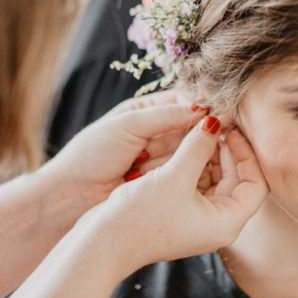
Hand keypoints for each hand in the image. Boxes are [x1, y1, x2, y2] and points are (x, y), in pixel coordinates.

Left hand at [41, 91, 204, 214]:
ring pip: (190, 150)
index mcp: (143, 112)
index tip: (219, 111)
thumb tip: (201, 108)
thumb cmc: (92, 154)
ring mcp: (158, 160)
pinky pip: (184, 172)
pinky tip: (207, 171)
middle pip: (189, 127)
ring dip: (201, 151)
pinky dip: (195, 171)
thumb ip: (165, 116)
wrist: (71, 195)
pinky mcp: (159, 183)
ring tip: (220, 152)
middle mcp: (153, 134)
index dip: (200, 106)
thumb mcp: (129, 126)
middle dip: (205, 129)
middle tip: (227, 132)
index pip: (181, 103)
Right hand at [88, 115, 267, 270]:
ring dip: (211, 155)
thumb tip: (215, 120)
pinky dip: (196, 165)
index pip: (256, 184)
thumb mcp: (174, 176)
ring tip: (199, 131)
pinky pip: (199, 185)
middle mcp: (217, 224)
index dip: (248, 154)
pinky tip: (184, 147)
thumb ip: (198, 146)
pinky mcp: (182, 214)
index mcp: (226, 223)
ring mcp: (199, 220)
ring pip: (218, 181)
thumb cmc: (140, 217)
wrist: (103, 244)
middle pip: (239, 181)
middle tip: (215, 124)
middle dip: (229, 151)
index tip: (230, 131)